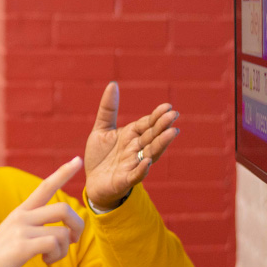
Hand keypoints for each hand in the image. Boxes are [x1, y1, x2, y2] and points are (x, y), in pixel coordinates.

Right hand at [0, 157, 84, 266]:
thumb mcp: (13, 234)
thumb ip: (34, 228)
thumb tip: (63, 234)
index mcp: (21, 211)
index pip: (45, 186)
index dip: (63, 173)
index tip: (78, 160)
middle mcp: (22, 216)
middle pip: (63, 208)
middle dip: (78, 225)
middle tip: (74, 240)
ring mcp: (21, 231)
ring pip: (61, 232)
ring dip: (64, 249)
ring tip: (51, 258)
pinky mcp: (21, 247)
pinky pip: (54, 245)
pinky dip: (56, 256)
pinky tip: (45, 261)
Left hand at [83, 83, 179, 209]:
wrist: (92, 183)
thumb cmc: (100, 157)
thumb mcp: (101, 129)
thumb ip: (108, 109)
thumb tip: (113, 84)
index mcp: (131, 136)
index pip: (147, 124)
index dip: (156, 116)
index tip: (168, 106)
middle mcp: (135, 149)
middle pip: (152, 136)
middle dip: (162, 126)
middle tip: (173, 115)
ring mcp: (132, 165)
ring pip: (150, 153)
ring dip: (160, 144)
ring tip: (172, 133)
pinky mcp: (124, 180)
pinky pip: (135, 175)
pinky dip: (142, 169)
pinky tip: (147, 161)